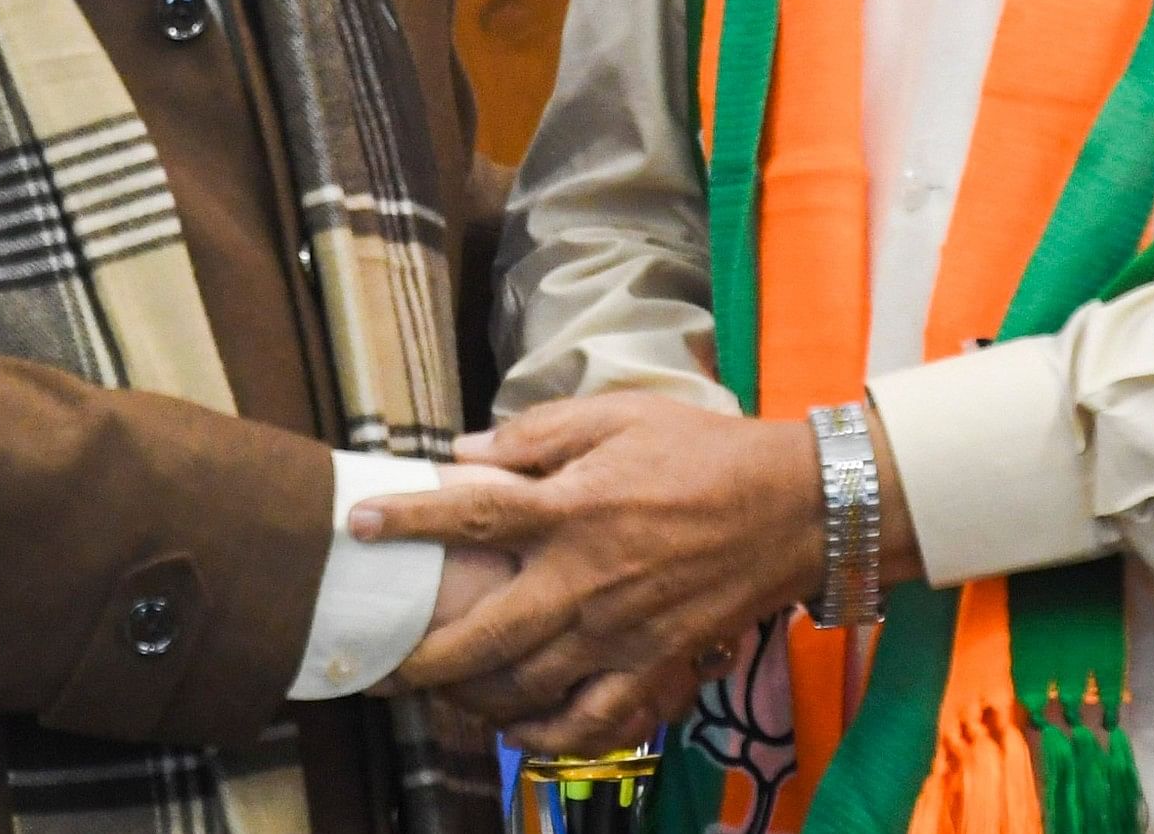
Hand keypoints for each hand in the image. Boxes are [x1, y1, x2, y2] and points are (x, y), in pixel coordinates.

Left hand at [351, 390, 828, 744]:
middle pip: (489, 634)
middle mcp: (590, 580)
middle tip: (384, 662)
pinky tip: (518, 733)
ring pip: (532, 687)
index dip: (411, 520)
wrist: (794, 505)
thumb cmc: (703, 450)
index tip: (360, 525)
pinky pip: (597, 722)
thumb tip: (464, 453)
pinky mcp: (658, 666)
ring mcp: (624, 633)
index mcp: (575, 510)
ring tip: (437, 696)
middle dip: (427, 655)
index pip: (475, 515)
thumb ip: (537, 435)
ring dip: (474, 699)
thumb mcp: (618, 415)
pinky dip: (552, 738)